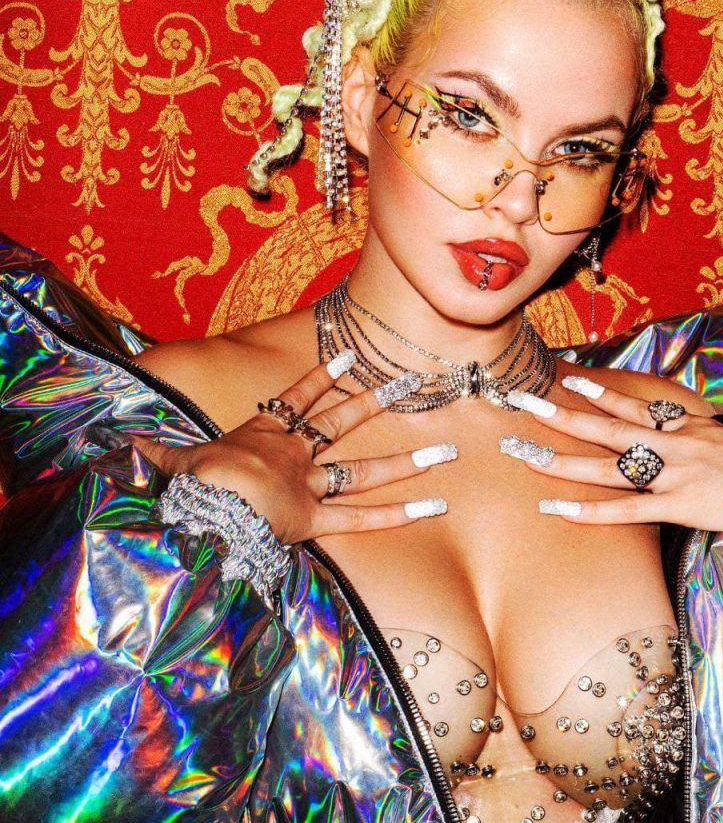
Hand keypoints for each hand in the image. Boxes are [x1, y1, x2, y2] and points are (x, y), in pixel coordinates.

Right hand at [134, 360, 451, 543]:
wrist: (209, 508)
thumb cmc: (192, 482)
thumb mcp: (173, 462)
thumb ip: (157, 454)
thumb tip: (124, 445)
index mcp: (261, 435)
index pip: (295, 397)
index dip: (319, 376)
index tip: (344, 354)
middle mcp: (293, 455)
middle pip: (339, 423)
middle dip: (374, 402)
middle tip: (408, 384)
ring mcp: (310, 486)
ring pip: (364, 471)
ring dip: (405, 461)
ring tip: (445, 451)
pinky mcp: (318, 520)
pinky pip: (363, 518)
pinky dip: (398, 514)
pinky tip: (432, 506)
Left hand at [510, 379, 722, 530]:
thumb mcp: (713, 433)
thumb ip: (680, 430)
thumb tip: (656, 425)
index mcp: (678, 425)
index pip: (629, 404)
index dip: (596, 391)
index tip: (563, 377)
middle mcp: (668, 443)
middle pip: (603, 427)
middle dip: (560, 415)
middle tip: (522, 404)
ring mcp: (670, 474)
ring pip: (605, 465)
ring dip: (562, 460)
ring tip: (526, 455)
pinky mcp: (677, 505)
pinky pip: (626, 508)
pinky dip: (590, 510)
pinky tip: (560, 509)